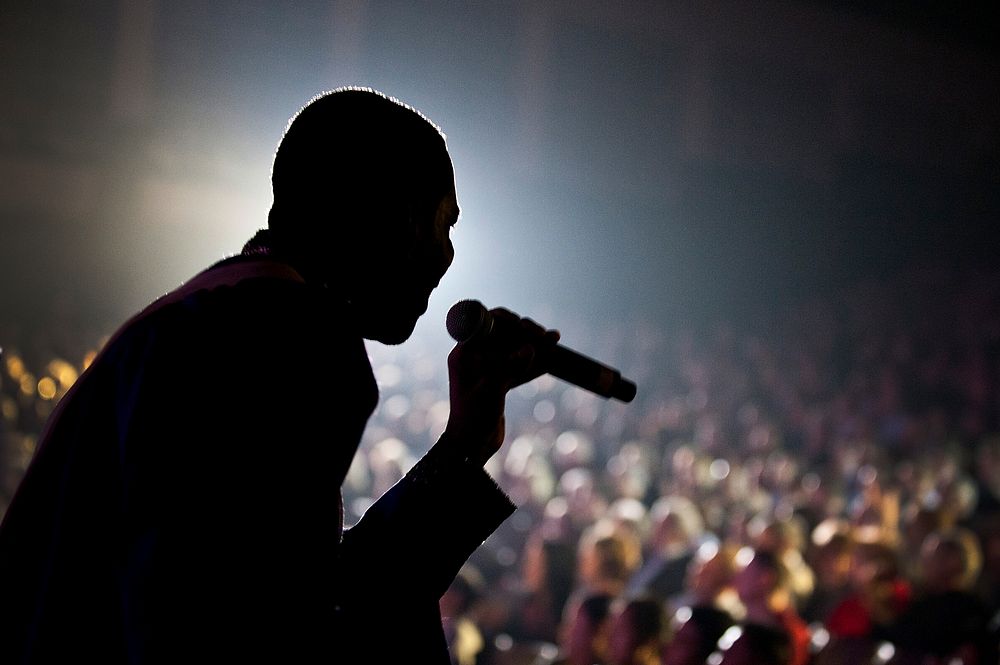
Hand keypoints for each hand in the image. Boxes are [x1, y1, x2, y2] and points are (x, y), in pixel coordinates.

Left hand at [442, 308, 559, 465]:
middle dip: (524, 331)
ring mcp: (486, 369)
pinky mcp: (498, 382)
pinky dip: (534, 362)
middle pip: (501, 334)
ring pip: (512, 349)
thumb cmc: (474, 418)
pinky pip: (517, 366)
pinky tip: (552, 358)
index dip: (505, 320)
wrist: (472, 446)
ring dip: (533, 344)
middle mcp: (473, 357)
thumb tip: (530, 348)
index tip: (524, 325)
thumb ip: (509, 367)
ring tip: (554, 339)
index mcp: (464, 353)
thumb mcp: (492, 390)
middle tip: (544, 335)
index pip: (483, 325)